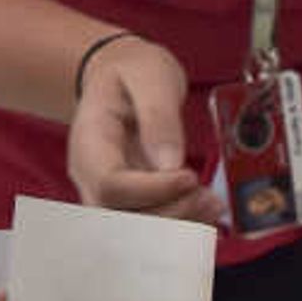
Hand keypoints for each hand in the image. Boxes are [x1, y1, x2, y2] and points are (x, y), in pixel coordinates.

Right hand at [64, 33, 226, 224]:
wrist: (120, 75)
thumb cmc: (132, 71)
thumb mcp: (150, 74)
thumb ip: (159, 115)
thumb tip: (170, 163)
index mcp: (90, 140)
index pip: (109, 184)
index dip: (150, 191)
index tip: (188, 176)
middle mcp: (91, 174)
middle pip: (119, 217)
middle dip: (168, 215)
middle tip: (208, 197)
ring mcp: (106, 191)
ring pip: (133, 229)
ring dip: (177, 225)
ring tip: (212, 203)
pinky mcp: (128, 200)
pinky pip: (148, 224)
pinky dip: (179, 223)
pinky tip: (204, 208)